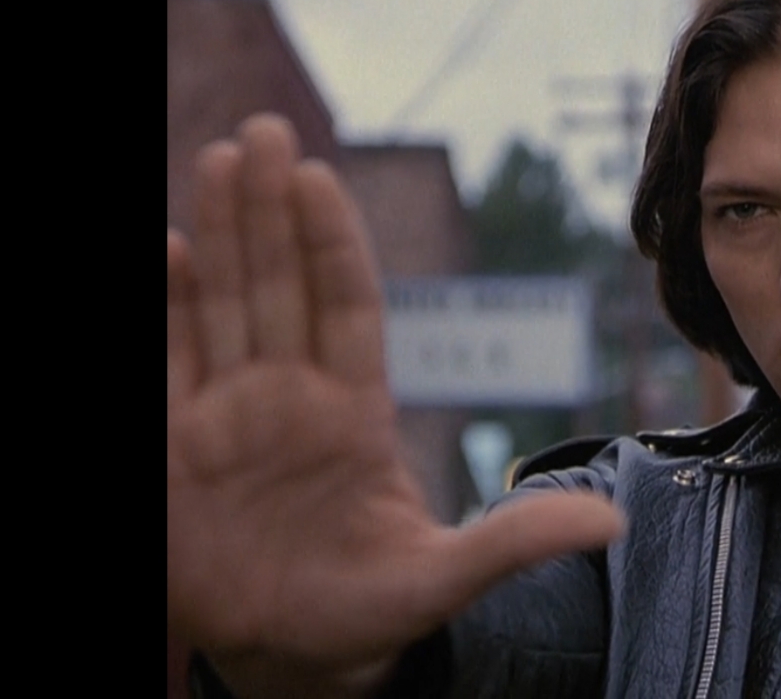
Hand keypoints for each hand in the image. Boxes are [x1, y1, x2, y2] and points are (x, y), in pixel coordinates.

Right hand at [167, 115, 623, 696]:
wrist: (291, 660)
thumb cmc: (369, 615)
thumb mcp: (444, 581)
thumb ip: (514, 544)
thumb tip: (612, 525)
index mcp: (354, 414)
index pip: (346, 307)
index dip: (333, 245)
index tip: (320, 178)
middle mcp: (289, 399)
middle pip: (279, 286)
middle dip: (269, 212)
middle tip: (263, 133)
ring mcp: (228, 418)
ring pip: (224, 306)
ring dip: (220, 235)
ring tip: (220, 158)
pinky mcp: (177, 448)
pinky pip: (171, 361)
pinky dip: (168, 308)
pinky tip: (170, 247)